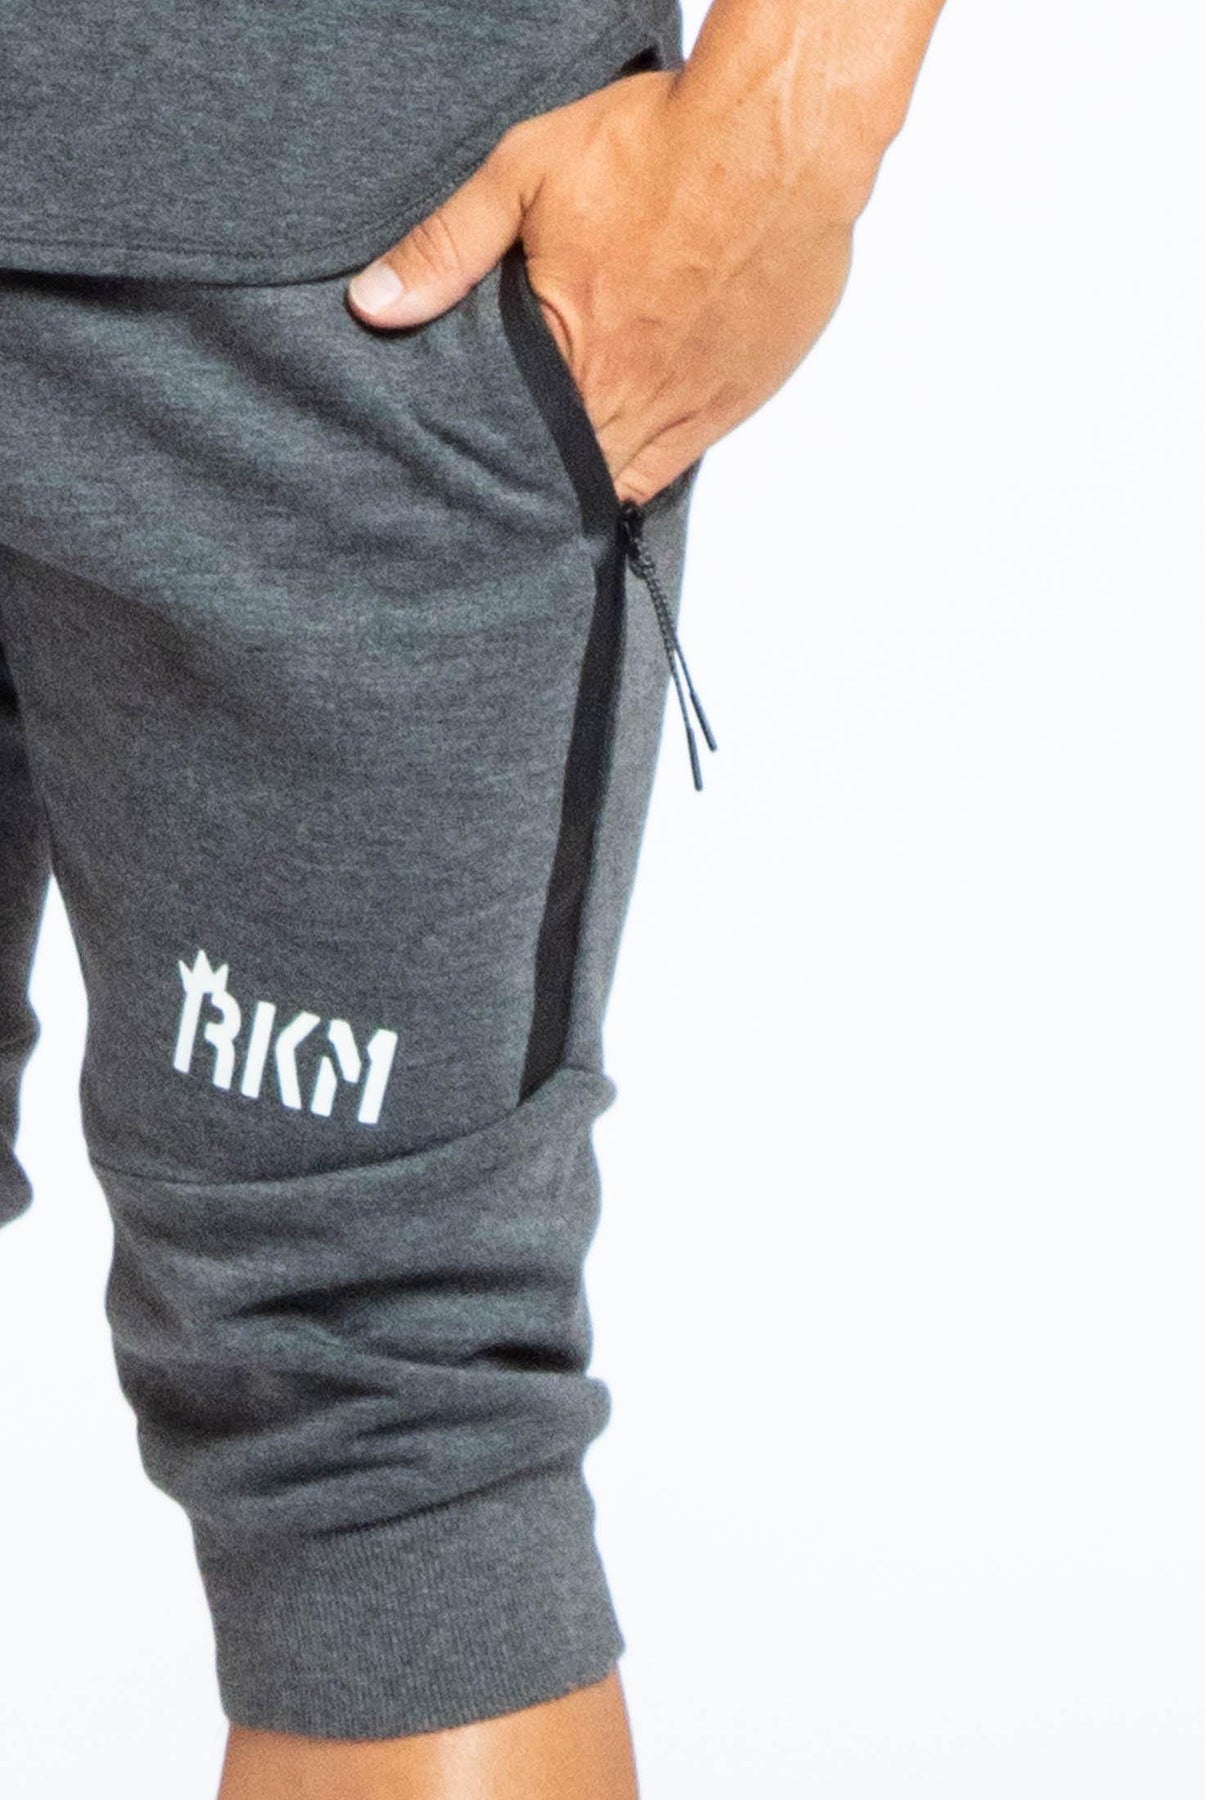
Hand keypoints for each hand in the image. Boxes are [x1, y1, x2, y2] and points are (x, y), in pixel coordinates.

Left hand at [345, 66, 880, 507]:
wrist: (780, 135)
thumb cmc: (661, 145)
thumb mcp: (526, 174)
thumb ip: (447, 247)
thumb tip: (372, 304)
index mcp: (574, 352)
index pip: (518, 447)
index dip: (493, 468)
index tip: (470, 473)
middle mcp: (636, 393)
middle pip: (574, 472)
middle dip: (541, 477)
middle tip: (510, 478)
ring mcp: (695, 401)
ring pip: (630, 474)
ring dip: (595, 475)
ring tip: (561, 468)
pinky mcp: (741, 391)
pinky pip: (685, 459)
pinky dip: (651, 461)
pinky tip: (626, 444)